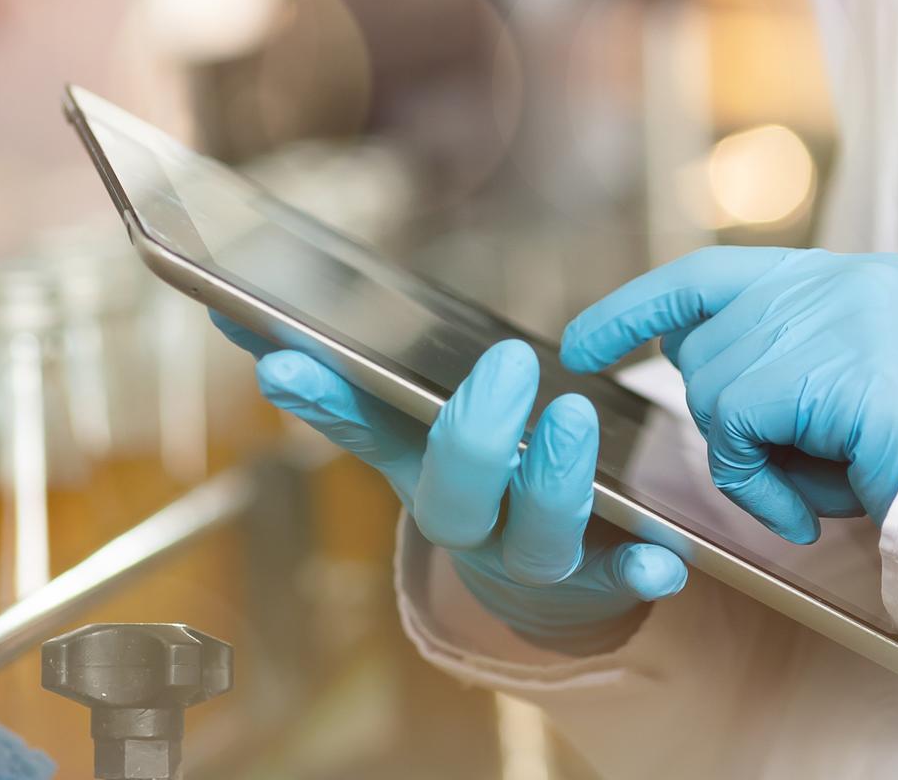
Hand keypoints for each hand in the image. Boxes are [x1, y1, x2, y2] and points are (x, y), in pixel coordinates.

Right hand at [217, 315, 685, 653]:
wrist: (540, 586)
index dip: (322, 400)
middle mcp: (467, 521)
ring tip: (575, 421)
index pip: (360, 429)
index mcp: (417, 469)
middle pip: (452, 495)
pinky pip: (622, 582)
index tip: (284, 365)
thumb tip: (234, 312)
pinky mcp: (600, 579)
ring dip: (552, 483)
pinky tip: (663, 561)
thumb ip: (347, 378)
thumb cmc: (479, 479)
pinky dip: (641, 573)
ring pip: (536, 538)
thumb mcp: (414, 429)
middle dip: (473, 434)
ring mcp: (530, 556)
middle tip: (506, 363)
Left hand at [558, 247, 897, 543]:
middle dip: (727, 423)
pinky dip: (755, 482)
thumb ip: (778, 368)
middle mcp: (842, 281)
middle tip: (797, 469)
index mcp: (853, 278)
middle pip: (707, 346)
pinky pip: (732, 426)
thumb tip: (687, 359)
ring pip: (713, 387)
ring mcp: (836, 316)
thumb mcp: (845, 399)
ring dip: (751, 460)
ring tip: (820, 486)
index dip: (640, 307)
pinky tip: (807, 508)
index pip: (713, 273)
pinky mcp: (825, 364)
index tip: (584, 341)